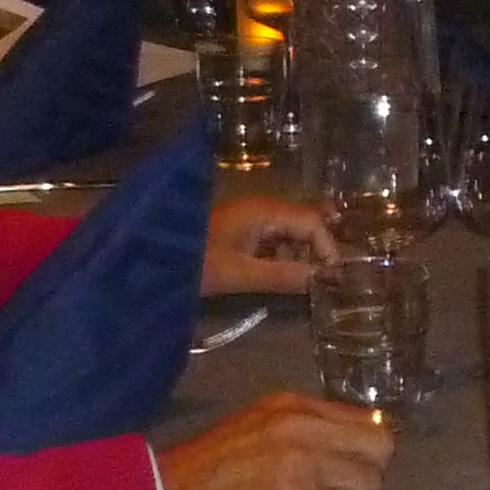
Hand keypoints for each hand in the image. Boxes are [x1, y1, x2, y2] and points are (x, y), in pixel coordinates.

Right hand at [156, 389, 392, 489]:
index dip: (363, 448)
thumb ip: (306, 427)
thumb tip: (350, 444)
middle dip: (365, 472)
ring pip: (368, 483)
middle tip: (337, 489)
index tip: (344, 465)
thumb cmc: (213, 464)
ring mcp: (304, 461)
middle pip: (381, 447)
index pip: (367, 419)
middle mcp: (305, 426)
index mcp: (296, 405)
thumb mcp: (260, 425)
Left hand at [202, 190, 341, 296]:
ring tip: (309, 281)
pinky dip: (286, 255)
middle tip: (329, 279)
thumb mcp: (242, 274)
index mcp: (265, 211)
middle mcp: (263, 207)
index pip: (313, 223)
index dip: (329, 249)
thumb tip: (327, 280)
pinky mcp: (243, 230)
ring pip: (293, 231)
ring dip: (304, 254)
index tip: (334, 279)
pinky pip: (276, 239)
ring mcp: (252, 217)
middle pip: (307, 223)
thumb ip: (286, 276)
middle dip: (321, 249)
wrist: (154, 260)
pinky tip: (285, 275)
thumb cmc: (198, 263)